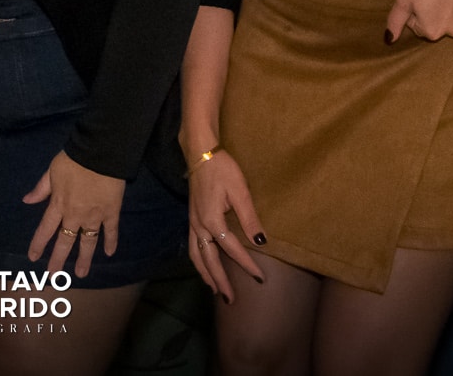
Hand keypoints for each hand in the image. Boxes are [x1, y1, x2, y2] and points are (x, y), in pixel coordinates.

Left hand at [23, 152, 123, 277]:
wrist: (99, 153)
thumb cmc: (73, 160)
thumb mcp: (51, 171)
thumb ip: (41, 189)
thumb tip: (26, 201)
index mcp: (58, 204)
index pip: (45, 229)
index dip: (39, 244)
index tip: (33, 258)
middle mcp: (75, 214)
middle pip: (65, 241)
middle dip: (59, 259)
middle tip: (54, 275)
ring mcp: (94, 216)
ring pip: (88, 241)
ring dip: (84, 258)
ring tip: (82, 273)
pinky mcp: (111, 212)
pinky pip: (111, 230)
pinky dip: (111, 242)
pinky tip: (109, 253)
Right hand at [185, 149, 265, 302]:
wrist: (200, 153)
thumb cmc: (222, 169)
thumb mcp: (240, 191)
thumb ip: (249, 217)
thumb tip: (260, 241)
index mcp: (212, 220)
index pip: (232, 250)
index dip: (246, 265)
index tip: (259, 278)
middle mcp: (199, 225)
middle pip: (208, 260)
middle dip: (219, 281)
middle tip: (230, 299)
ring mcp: (192, 222)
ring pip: (196, 255)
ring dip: (205, 274)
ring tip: (214, 289)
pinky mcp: (191, 218)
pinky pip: (193, 246)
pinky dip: (198, 261)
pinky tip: (204, 264)